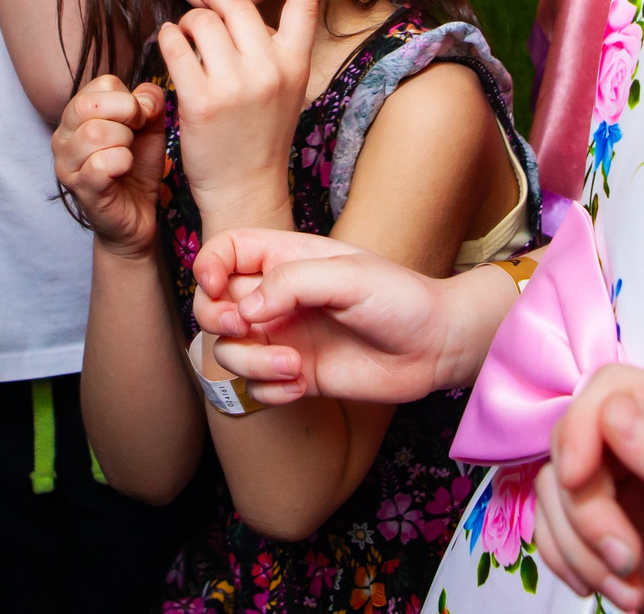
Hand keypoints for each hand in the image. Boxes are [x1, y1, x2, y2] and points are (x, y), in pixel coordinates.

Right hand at [53, 74, 167, 260]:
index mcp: (77, 115)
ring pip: (95, 133)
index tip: (139, 118)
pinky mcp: (80, 189)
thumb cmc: (137, 168)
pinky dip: (123, 163)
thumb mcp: (149, 128)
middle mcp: (63, 136)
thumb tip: (145, 97)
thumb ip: (149, 102)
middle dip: (127, 114)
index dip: (129, 96)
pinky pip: (101, 164)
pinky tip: (124, 171)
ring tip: (127, 155)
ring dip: (124, 142)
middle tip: (136, 133)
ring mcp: (66, 164)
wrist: (136, 215)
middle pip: (90, 104)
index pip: (101, 83)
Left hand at [154, 0, 316, 227]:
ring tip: (184, 32)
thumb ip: (271, 51)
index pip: (304, 6)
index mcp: (296, 65)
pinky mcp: (200, 100)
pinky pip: (176, 45)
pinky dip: (168, 37)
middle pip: (237, 5)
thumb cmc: (260, 137)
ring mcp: (235, 86)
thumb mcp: (284, 91)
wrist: (245, 189)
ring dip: (187, 19)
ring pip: (202, 21)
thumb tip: (237, 9)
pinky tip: (170, 42)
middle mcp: (270, 71)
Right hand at [192, 227, 511, 404]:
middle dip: (216, 319)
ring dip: (251, 361)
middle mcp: (278, 298)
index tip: (217, 286)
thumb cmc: (399, 297)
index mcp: (285, 259)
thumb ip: (291, 283)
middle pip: (213, 306)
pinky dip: (270, 390)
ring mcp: (285, 337)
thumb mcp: (347, 275)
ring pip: (230, 351)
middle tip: (245, 327)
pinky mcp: (297, 376)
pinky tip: (303, 384)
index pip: (224, 252)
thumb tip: (244, 310)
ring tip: (293, 365)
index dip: (207, 266)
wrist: (436, 346)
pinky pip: (258, 388)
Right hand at [537, 367, 643, 613]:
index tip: (579, 481)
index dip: (582, 427)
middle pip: (575, 443)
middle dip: (586, 508)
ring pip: (558, 489)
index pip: (610, 389)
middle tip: (625, 557)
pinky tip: (615, 590)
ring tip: (628, 584)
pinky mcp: (608, 529)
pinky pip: (554, 527)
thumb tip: (613, 408)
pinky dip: (570, 562)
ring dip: (580, 546)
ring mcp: (629, 489)